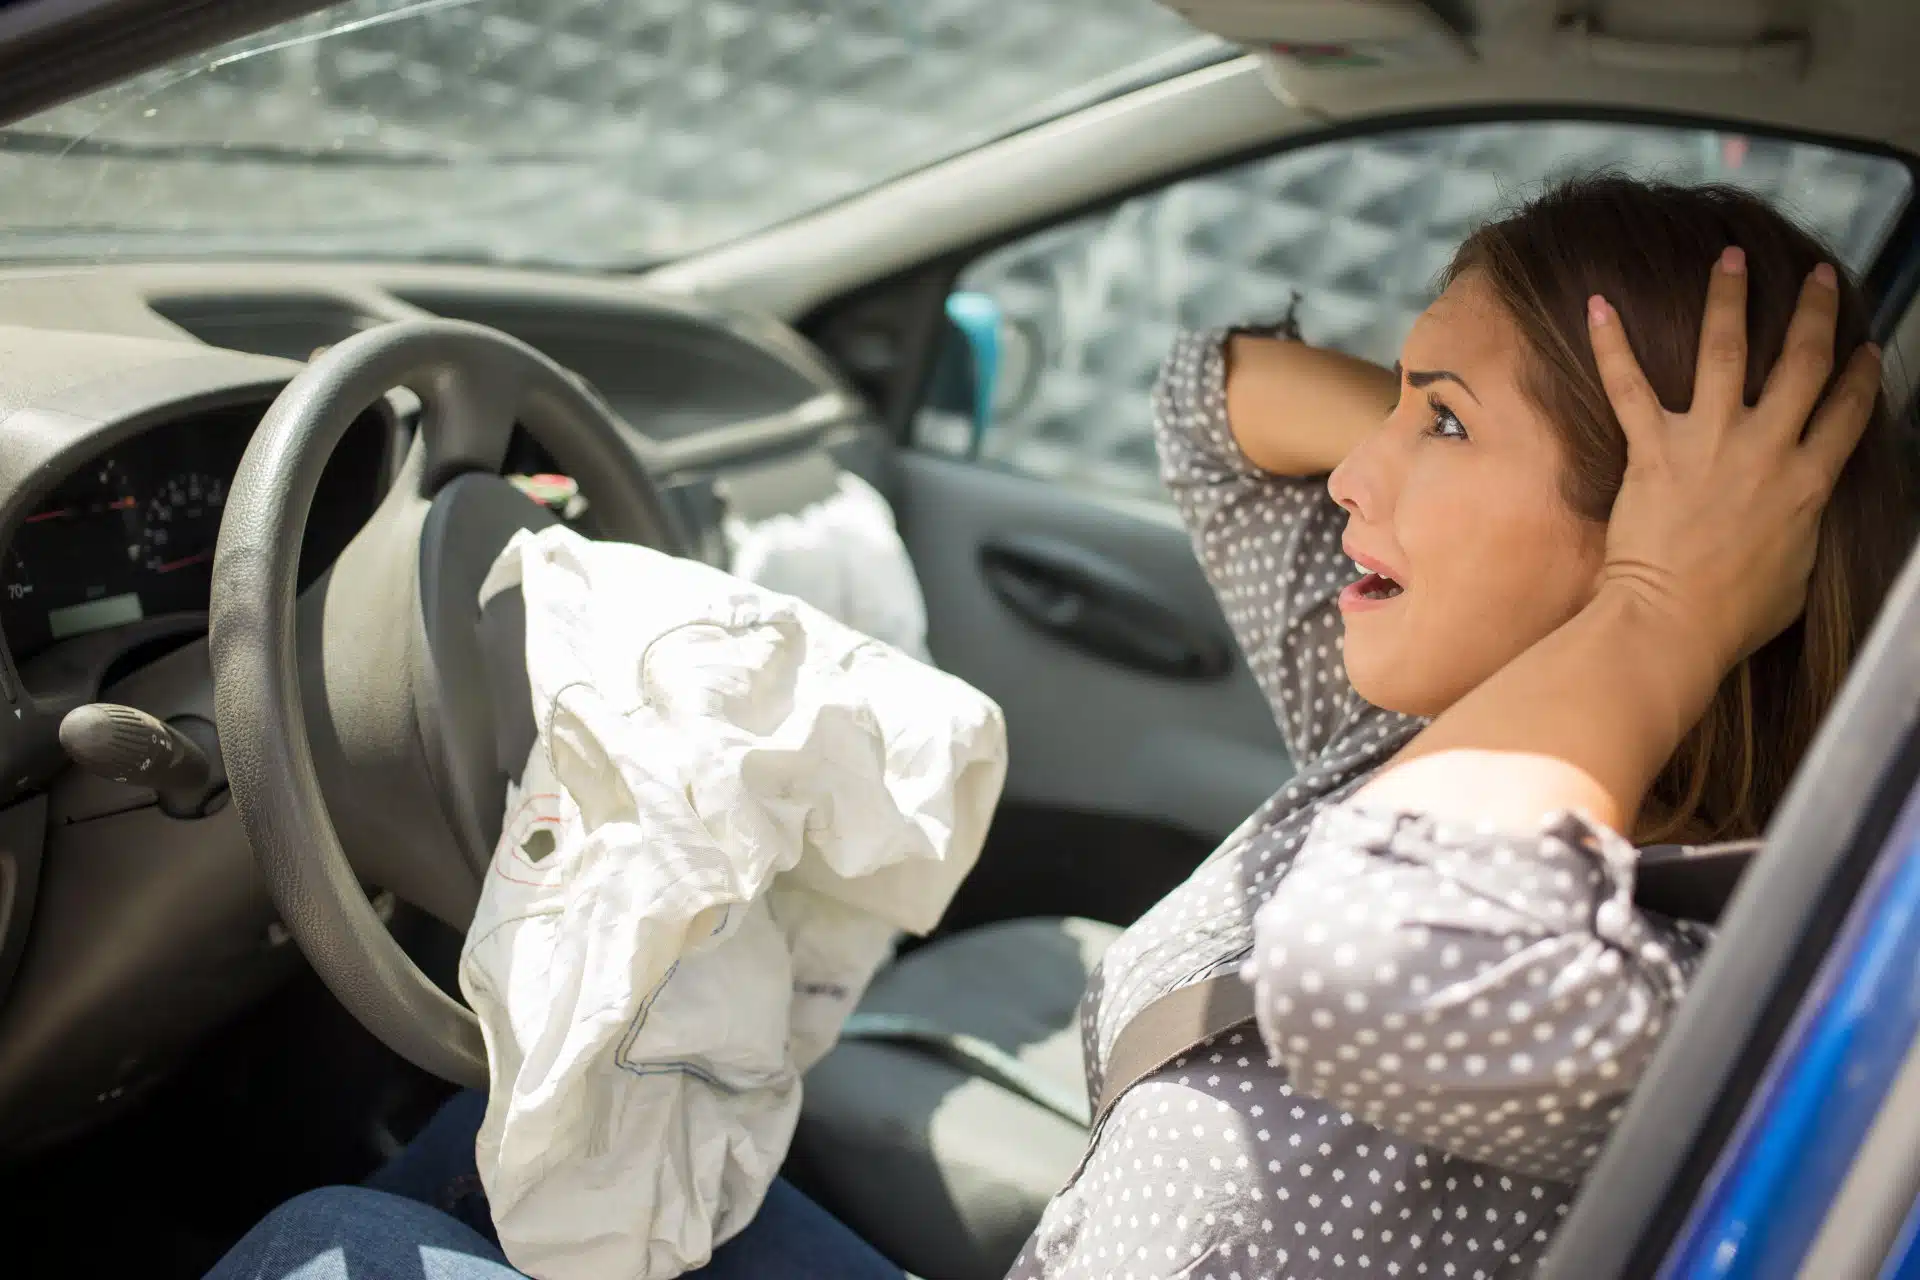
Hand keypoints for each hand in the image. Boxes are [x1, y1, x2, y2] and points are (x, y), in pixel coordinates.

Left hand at [1589, 247, 1882, 673]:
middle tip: (1819, 276)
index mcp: (1809, 483)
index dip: (1859, 377)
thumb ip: (1800, 532)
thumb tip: (1796, 522)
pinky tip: (1601, 305)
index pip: (1848, 414)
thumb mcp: (1794, 575)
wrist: (1672, 624)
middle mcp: (1767, 450)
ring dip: (1729, 299)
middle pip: (1803, 364)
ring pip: (1726, 352)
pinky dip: (1612, 344)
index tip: (1863, 348)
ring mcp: (1710, 444)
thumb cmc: (1730, 618)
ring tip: (1730, 257)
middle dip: (1814, 313)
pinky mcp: (1654, 450)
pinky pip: (1630, 386)